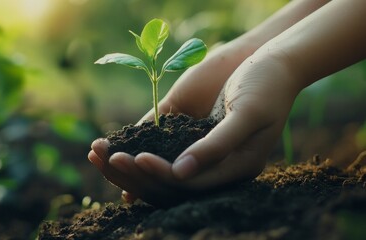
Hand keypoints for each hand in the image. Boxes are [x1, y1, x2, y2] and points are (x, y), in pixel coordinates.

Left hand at [88, 45, 300, 205]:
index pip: (189, 183)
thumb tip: (181, 173)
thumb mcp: (248, 114)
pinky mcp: (188, 131)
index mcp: (235, 168)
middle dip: (134, 173)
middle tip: (103, 160)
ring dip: (126, 164)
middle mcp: (214, 164)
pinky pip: (158, 145)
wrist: (269, 60)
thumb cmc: (268, 86)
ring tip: (96, 155)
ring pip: (157, 167)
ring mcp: (199, 148)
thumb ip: (218, 145)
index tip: (136, 158)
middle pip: (167, 181)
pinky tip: (110, 144)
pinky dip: (134, 145)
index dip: (161, 174)